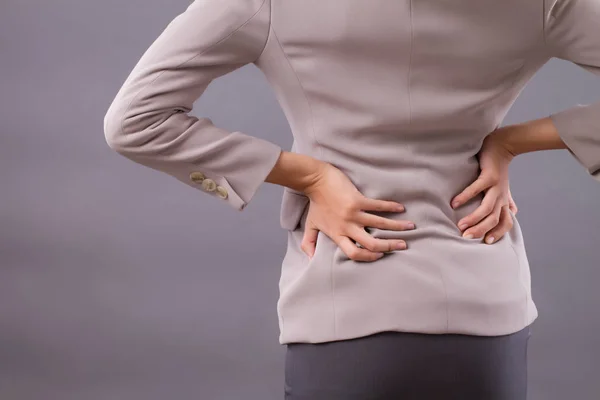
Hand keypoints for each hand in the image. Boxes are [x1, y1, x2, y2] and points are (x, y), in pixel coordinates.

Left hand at [301, 163, 416, 261]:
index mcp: (337, 235)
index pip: (354, 253)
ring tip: (411, 227)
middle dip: (389, 246)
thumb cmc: (314, 203)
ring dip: (397, 227)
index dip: (369, 257)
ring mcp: (353, 213)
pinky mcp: (357, 199)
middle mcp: (347, 226)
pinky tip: (401, 208)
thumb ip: (309, 243)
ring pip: (380, 224)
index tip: (381, 255)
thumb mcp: (311, 225)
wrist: (315, 180)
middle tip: (403, 245)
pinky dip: (391, 207)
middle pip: (371, 243)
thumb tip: (310, 258)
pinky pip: (378, 206)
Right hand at [451, 128, 516, 243]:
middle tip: (466, 237)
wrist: (502, 146)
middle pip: (494, 219)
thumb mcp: (504, 187)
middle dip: (481, 230)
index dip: (498, 233)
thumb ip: (508, 200)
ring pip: (487, 208)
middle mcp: (501, 196)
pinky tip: (454, 203)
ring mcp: (496, 187)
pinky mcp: (489, 176)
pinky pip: (477, 189)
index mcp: (504, 201)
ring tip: (460, 226)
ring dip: (474, 218)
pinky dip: (465, 197)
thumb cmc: (499, 168)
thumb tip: (514, 212)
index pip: (506, 222)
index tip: (485, 242)